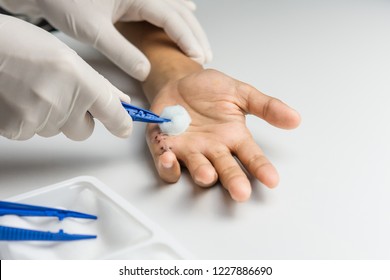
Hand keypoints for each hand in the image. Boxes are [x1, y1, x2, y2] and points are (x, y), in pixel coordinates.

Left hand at [0, 0, 211, 80]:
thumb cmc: (64, 0)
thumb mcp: (93, 31)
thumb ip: (121, 53)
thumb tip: (145, 72)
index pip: (172, 18)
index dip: (188, 39)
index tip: (198, 58)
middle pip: (179, 11)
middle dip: (194, 34)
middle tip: (205, 56)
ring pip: (174, 6)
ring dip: (189, 25)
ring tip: (200, 43)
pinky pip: (164, 1)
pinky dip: (178, 9)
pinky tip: (188, 9)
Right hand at [0, 15, 131, 139]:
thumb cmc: (18, 45)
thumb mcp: (66, 57)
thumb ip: (97, 82)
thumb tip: (119, 100)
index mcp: (81, 81)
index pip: (113, 114)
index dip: (121, 123)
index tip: (123, 127)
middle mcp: (63, 102)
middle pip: (84, 131)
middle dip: (78, 119)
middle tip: (62, 97)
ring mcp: (39, 118)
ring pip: (56, 130)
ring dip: (51, 117)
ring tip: (33, 91)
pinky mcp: (17, 129)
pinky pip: (33, 133)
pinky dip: (28, 121)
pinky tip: (19, 99)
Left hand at [146, 69, 300, 201]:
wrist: (179, 83)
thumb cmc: (209, 90)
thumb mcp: (240, 92)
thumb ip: (265, 106)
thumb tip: (295, 118)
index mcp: (233, 137)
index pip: (250, 156)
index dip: (261, 168)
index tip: (272, 180)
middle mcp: (213, 149)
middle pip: (226, 169)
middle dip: (233, 180)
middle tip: (241, 192)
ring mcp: (190, 151)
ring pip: (197, 169)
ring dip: (202, 173)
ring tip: (208, 175)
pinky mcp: (166, 148)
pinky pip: (166, 164)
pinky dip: (167, 166)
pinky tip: (171, 159)